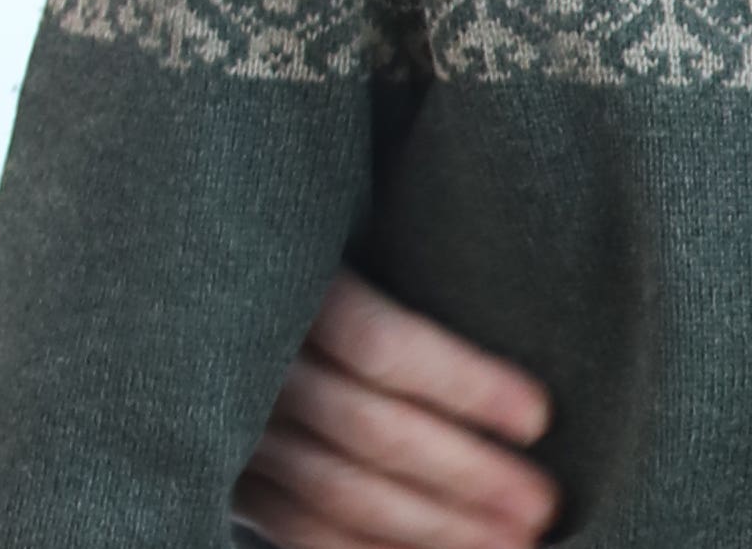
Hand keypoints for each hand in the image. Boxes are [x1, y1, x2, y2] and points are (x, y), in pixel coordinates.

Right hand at [223, 273, 559, 548]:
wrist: (207, 289)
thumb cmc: (326, 249)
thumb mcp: (363, 235)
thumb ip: (425, 263)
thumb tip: (536, 293)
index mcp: (294, 285)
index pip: (385, 346)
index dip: (466, 385)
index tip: (540, 417)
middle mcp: (258, 364)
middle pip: (373, 432)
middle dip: (467, 476)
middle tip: (544, 505)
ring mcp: (236, 430)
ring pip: (339, 494)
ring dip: (433, 530)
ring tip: (514, 543)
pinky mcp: (229, 481)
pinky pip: (302, 531)